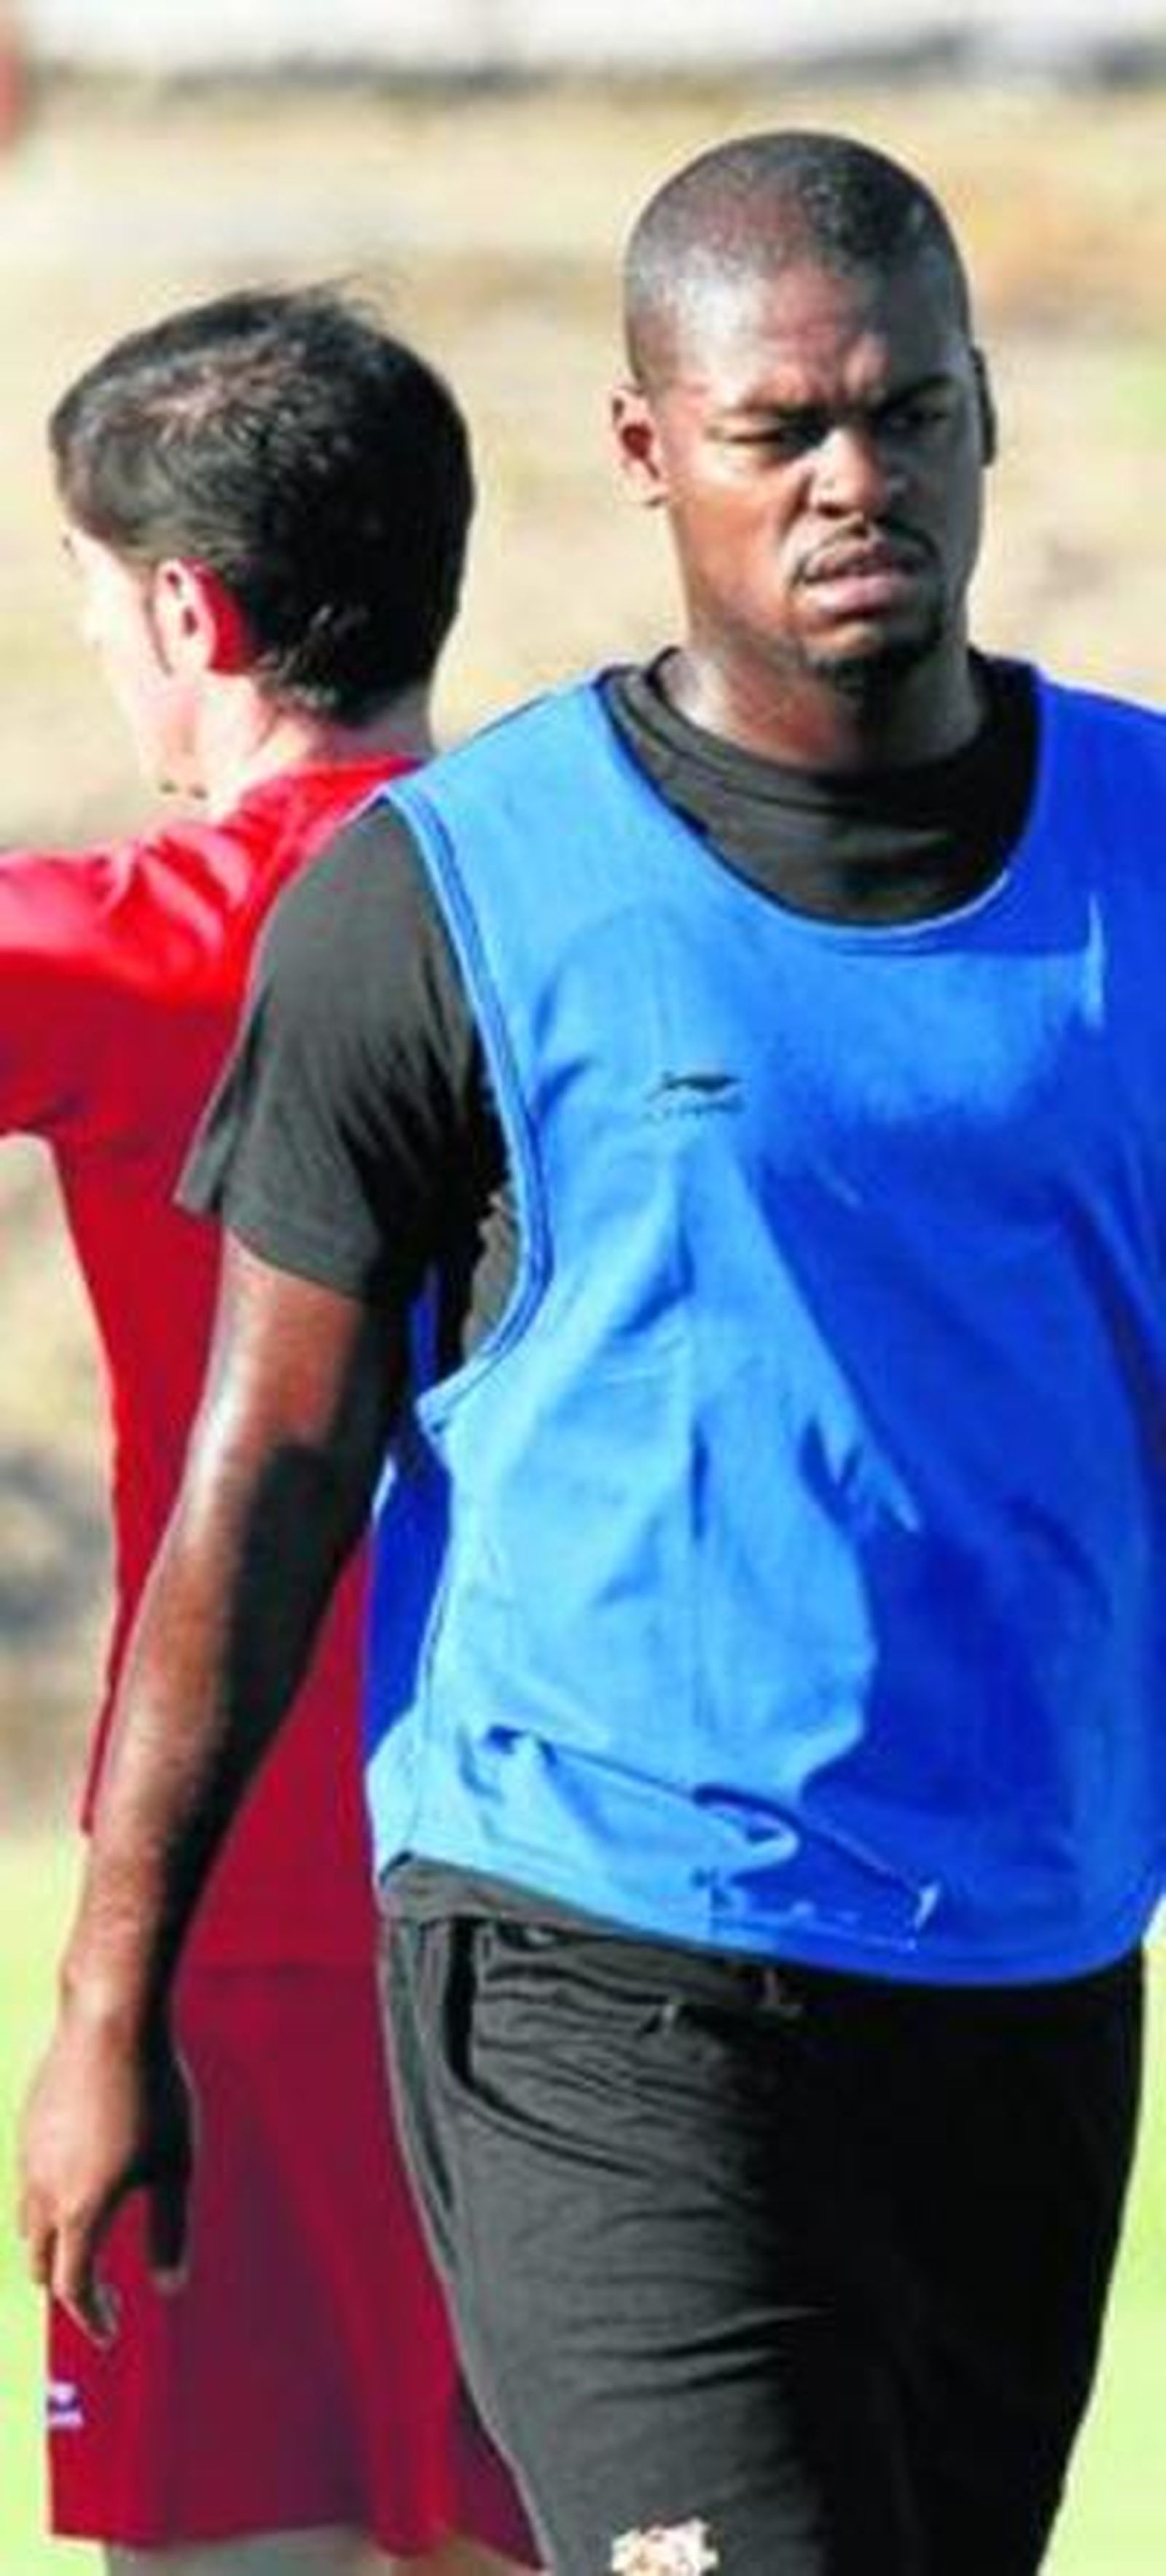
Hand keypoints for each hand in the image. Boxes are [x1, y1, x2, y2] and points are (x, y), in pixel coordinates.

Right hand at [17, 2006, 194, 2343]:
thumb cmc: (154, 2091)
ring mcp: (27, 2155)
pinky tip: (78, 2184)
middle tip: (99, 2298)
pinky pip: (27, 2182)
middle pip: (40, 2263)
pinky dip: (47, 2205)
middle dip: (67, 2288)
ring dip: (53, 2245)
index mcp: (81, 2210)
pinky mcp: (26, 2124)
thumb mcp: (176, 2164)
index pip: (73, 2288)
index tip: (109, 2334)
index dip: (92, 2317)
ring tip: (86, 2245)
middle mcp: (43, 2190)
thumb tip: (172, 2288)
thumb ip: (171, 2230)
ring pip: (28, 2222)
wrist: (110, 2016)